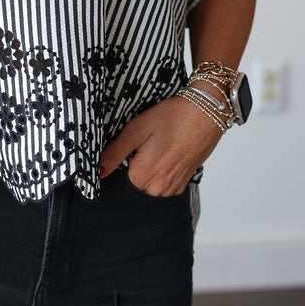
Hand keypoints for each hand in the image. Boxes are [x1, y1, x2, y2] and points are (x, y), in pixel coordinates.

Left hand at [100, 96, 221, 195]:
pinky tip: (160, 157)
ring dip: (144, 177)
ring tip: (149, 153)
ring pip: (148, 191)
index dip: (115, 170)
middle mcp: (159, 188)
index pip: (118, 185)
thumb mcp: (137, 129)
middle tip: (135, 152)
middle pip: (133, 190)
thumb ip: (115, 153)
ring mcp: (173, 188)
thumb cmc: (172, 117)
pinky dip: (158, 178)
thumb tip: (98, 171)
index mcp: (144, 176)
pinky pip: (163, 189)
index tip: (120, 156)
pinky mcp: (183, 183)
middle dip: (130, 175)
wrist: (206, 113)